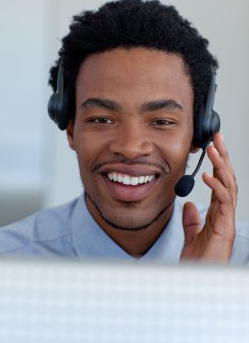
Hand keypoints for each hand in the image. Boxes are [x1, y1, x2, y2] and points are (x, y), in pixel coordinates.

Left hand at [180, 133, 236, 261]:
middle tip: (217, 138)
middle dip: (223, 157)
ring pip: (229, 186)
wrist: (197, 280)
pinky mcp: (225, 228)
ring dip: (221, 166)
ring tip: (213, 149)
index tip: (212, 146)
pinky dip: (216, 186)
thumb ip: (192, 220)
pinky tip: (206, 175)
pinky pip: (223, 202)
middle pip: (227, 179)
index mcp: (218, 213)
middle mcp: (224, 214)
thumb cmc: (198, 261)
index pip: (220, 182)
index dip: (217, 164)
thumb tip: (189, 205)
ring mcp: (226, 220)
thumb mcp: (192, 235)